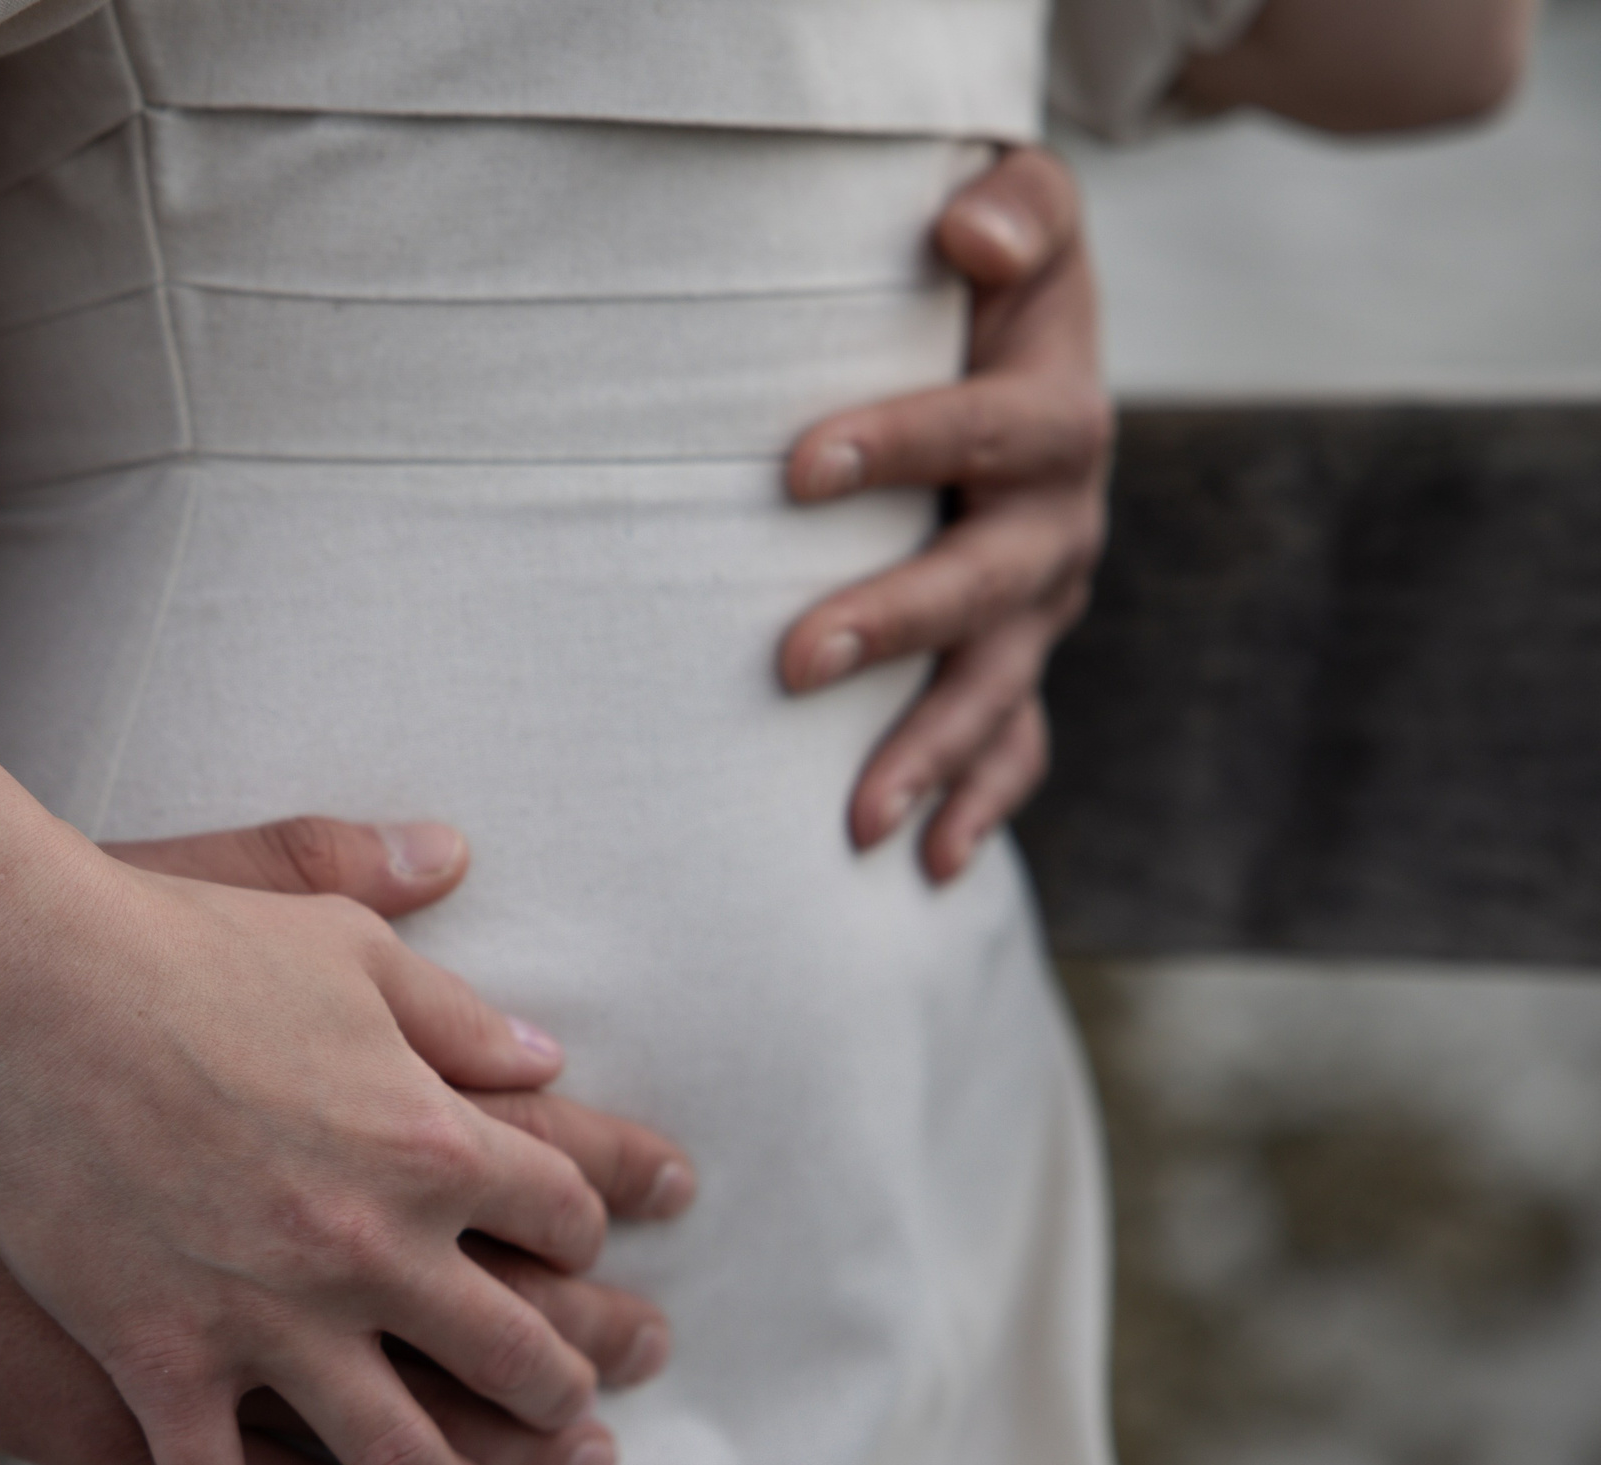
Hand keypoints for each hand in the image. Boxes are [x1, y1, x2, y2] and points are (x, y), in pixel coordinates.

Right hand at [0, 816, 693, 1464]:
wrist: (13, 993)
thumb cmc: (174, 943)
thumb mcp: (338, 941)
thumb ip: (451, 1004)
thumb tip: (544, 1046)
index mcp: (428, 1138)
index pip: (562, 1212)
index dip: (595, 1237)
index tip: (599, 1256)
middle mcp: (372, 1247)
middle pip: (516, 1353)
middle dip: (566, 1393)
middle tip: (587, 1422)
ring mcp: (271, 1320)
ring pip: (400, 1455)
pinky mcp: (164, 1365)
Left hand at [776, 145, 1111, 883]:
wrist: (1033, 347)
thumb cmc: (989, 281)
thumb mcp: (1026, 216)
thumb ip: (1019, 208)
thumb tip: (973, 233)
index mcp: (1055, 417)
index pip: (990, 428)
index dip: (903, 441)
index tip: (794, 468)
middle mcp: (1058, 523)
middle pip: (989, 582)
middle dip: (896, 623)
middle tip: (792, 660)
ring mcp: (1041, 606)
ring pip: (997, 689)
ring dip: (930, 754)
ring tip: (855, 822)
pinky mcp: (1018, 658)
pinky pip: (1014, 747)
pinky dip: (978, 806)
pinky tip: (926, 869)